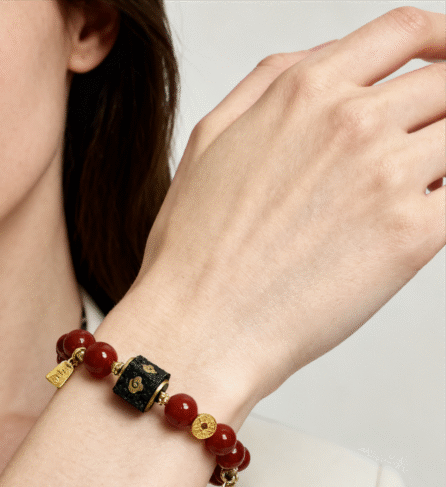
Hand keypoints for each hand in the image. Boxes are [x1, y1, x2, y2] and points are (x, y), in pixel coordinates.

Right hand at [129, 7, 444, 404]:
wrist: (201, 327)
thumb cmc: (195, 251)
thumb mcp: (211, 138)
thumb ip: (269, 83)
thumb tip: (325, 57)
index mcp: (306, 92)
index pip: (404, 31)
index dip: (441, 39)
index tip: (445, 61)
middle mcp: (353, 122)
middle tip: (430, 142)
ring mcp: (387, 176)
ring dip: (445, 160)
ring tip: (417, 191)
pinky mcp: (412, 237)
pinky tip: (419, 221)